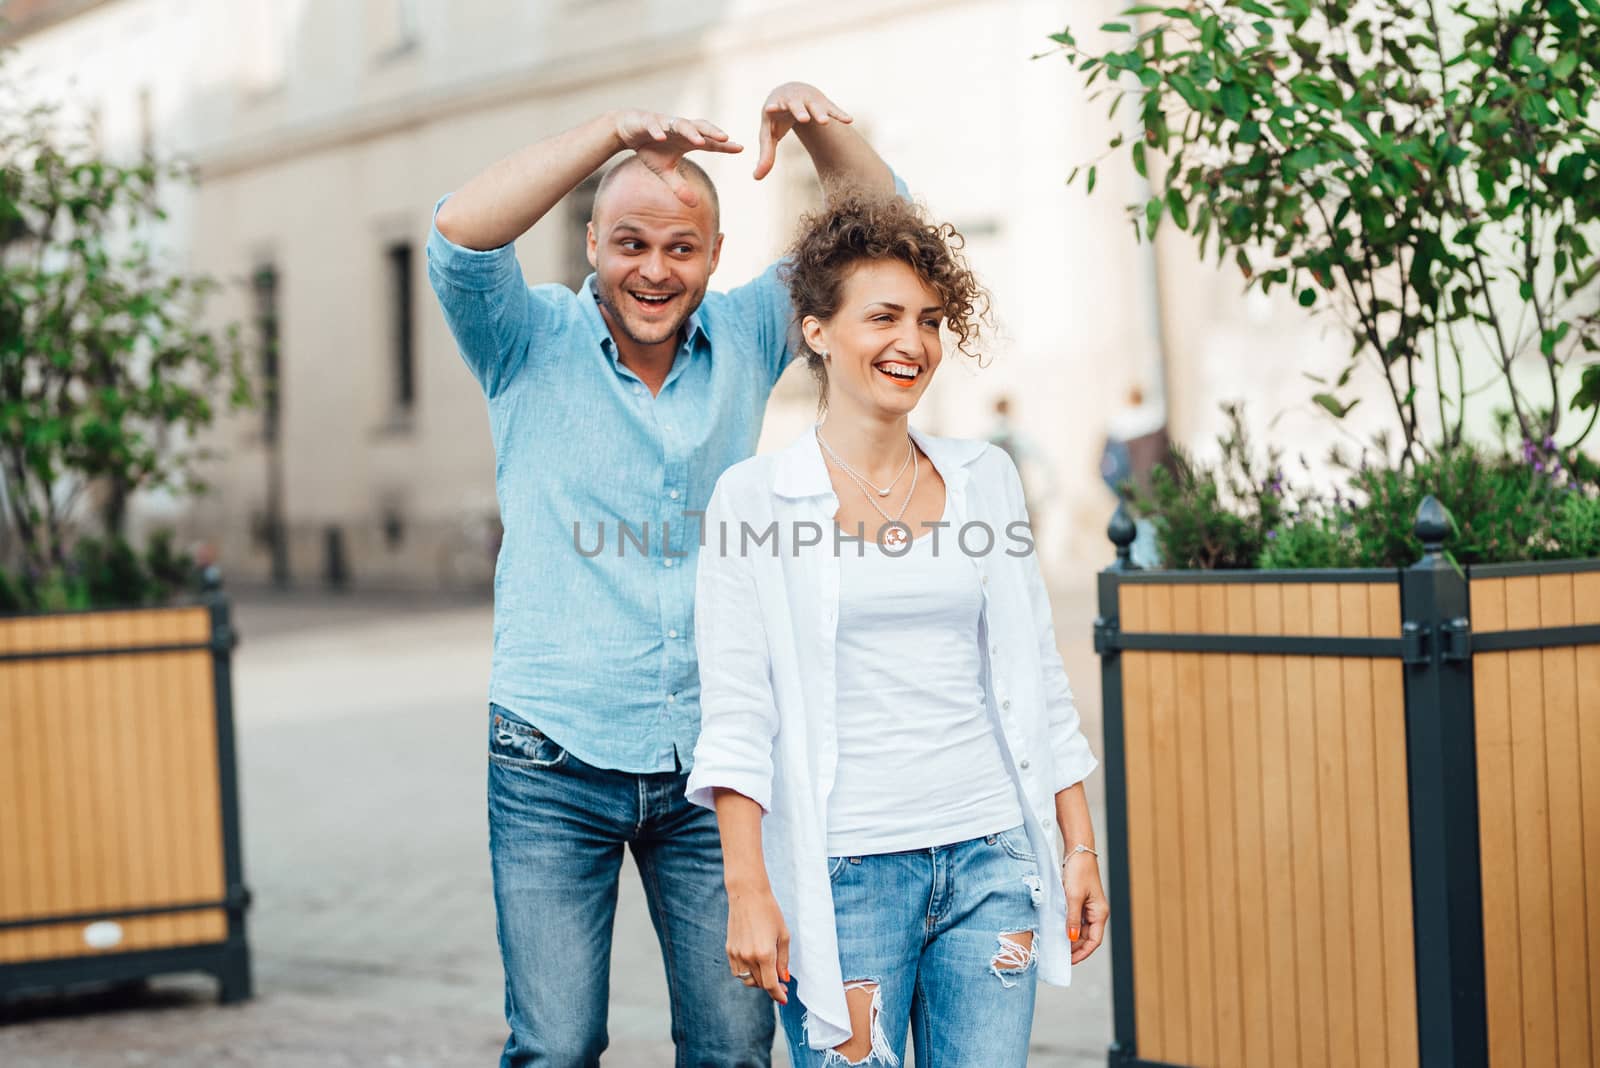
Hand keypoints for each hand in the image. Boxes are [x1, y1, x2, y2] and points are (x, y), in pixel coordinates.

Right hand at [611, 110, 742, 206]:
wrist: (628, 130)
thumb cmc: (650, 148)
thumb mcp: (664, 171)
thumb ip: (679, 186)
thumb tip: (694, 205)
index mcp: (687, 140)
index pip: (709, 142)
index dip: (724, 145)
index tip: (740, 148)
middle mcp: (679, 129)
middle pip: (700, 127)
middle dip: (712, 132)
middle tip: (726, 138)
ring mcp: (664, 123)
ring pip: (680, 124)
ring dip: (690, 132)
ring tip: (700, 141)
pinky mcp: (647, 121)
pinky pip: (654, 125)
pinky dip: (657, 130)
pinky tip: (661, 137)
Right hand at [725, 882, 789, 1003]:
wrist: (747, 895)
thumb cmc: (769, 912)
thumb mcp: (783, 935)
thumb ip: (783, 960)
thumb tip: (783, 978)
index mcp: (764, 954)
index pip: (770, 984)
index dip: (778, 995)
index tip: (784, 999)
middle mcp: (748, 957)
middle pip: (760, 983)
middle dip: (771, 986)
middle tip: (781, 982)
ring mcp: (736, 954)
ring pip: (747, 980)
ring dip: (758, 981)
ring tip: (767, 972)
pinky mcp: (729, 949)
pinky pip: (737, 971)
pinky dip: (746, 973)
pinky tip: (754, 964)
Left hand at [753, 82, 852, 180]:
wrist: (791, 91)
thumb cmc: (777, 117)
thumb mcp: (769, 134)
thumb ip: (766, 155)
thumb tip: (756, 178)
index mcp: (775, 106)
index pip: (773, 109)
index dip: (772, 108)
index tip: (770, 109)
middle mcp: (792, 100)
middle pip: (795, 105)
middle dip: (799, 111)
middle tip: (804, 119)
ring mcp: (808, 100)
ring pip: (815, 106)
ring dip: (820, 113)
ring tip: (825, 122)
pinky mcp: (823, 102)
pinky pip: (832, 108)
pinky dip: (839, 114)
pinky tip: (849, 120)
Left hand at [1063, 852, 1108, 964]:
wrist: (1078, 851)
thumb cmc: (1079, 871)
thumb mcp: (1073, 896)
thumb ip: (1072, 918)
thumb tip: (1071, 938)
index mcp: (1100, 913)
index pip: (1093, 941)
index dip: (1082, 953)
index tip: (1069, 961)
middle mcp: (1096, 913)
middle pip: (1087, 938)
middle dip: (1075, 948)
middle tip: (1059, 956)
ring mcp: (1089, 908)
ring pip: (1080, 930)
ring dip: (1070, 938)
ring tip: (1057, 945)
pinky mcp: (1080, 902)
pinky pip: (1075, 920)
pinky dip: (1067, 926)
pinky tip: (1057, 930)